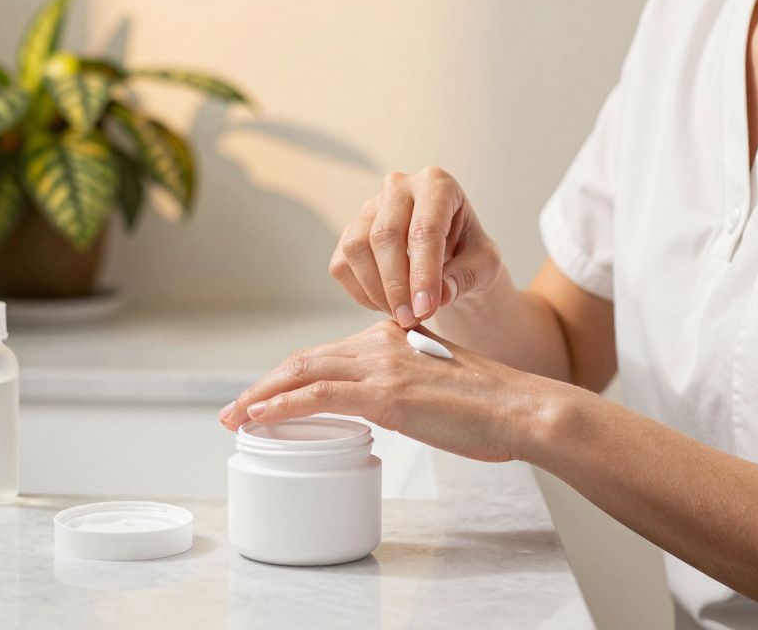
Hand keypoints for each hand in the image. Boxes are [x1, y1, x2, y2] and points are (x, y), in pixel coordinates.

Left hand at [217, 321, 563, 462]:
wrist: (522, 409)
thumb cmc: (490, 408)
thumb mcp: (439, 386)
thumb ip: (409, 386)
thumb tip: (393, 405)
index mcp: (394, 339)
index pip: (327, 355)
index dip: (291, 375)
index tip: (267, 396)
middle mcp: (382, 344)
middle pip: (305, 360)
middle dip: (264, 385)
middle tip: (236, 409)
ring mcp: (382, 367)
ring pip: (302, 373)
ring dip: (261, 397)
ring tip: (235, 417)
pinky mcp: (385, 395)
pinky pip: (317, 397)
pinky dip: (281, 406)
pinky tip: (259, 419)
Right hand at [329, 167, 502, 327]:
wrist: (452, 255)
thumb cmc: (470, 254)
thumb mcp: (484, 265)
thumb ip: (464, 277)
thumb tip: (437, 296)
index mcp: (436, 185)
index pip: (424, 228)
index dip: (423, 272)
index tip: (425, 308)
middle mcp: (398, 187)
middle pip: (384, 235)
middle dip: (396, 285)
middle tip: (410, 319)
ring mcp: (369, 208)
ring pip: (356, 248)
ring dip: (376, 290)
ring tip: (402, 313)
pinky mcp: (350, 231)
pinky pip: (342, 264)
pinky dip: (360, 292)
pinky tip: (386, 305)